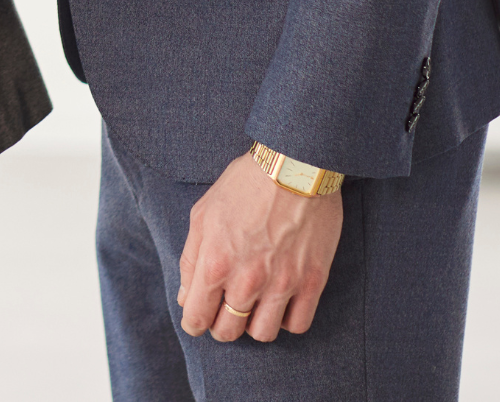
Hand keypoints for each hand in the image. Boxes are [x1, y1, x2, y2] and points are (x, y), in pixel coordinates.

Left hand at [175, 152, 343, 342]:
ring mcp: (282, 283)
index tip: (198, 318)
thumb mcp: (203, 214)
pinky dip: (286, 320)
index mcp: (215, 262)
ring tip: (253, 306)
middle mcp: (247, 279)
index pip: (197, 317)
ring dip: (254, 324)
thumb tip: (187, 296)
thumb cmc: (244, 184)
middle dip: (221, 324)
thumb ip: (191, 259)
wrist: (294, 165)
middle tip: (225, 309)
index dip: (194, 323)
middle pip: (228, 331)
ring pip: (263, 334)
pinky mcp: (312, 281)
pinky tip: (280, 302)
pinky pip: (297, 325)